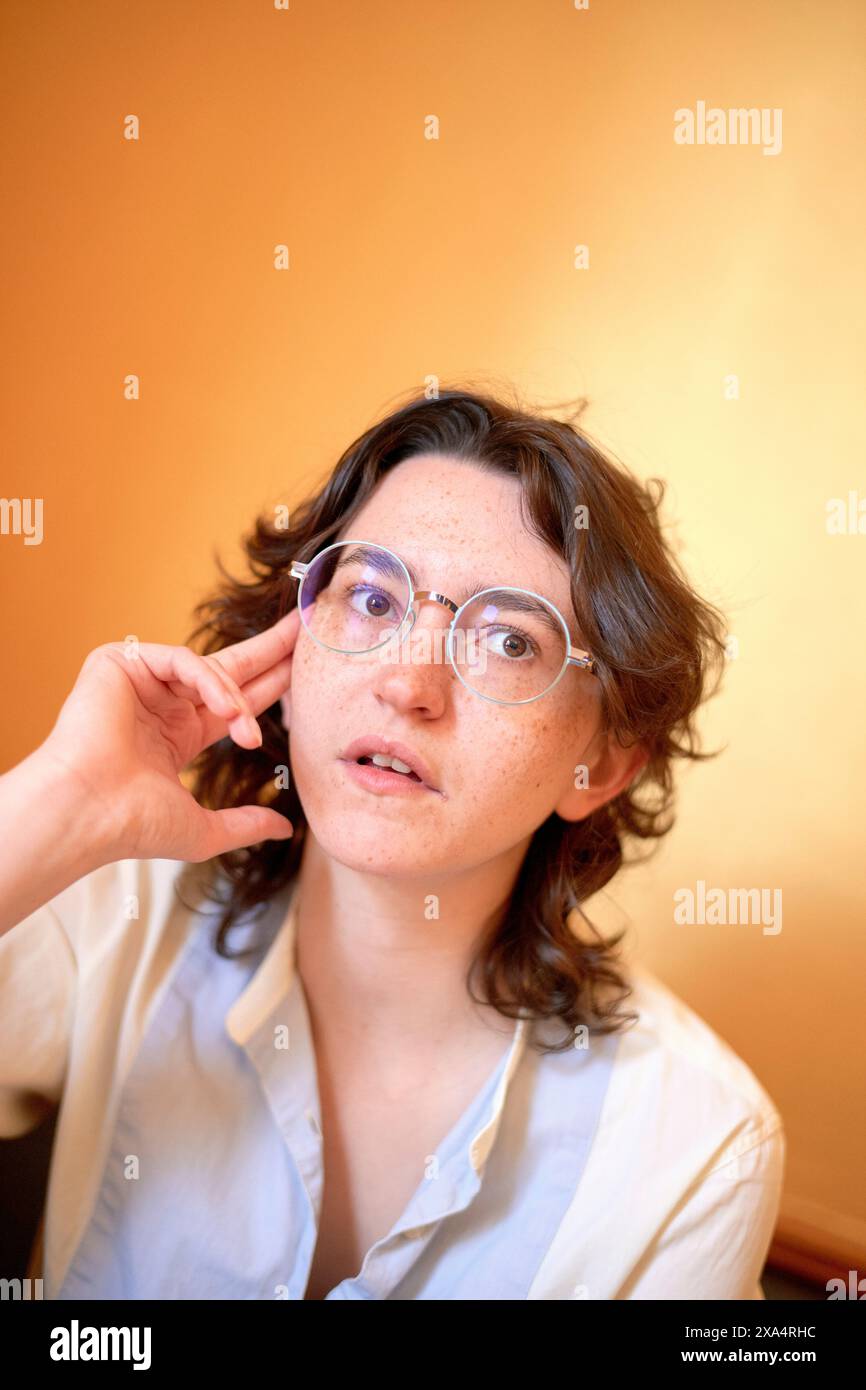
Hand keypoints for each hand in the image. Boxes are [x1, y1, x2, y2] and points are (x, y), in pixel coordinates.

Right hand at [36, 609, 300, 863]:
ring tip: (247, 733)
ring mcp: (142, 681)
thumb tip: (284, 829)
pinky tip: (226, 711)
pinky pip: (182, 660)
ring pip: (210, 667)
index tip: (307, 670)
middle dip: (270, 650)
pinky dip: (210, 682)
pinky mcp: (121, 663)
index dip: (273, 685)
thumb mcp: (203, 828)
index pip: (236, 702)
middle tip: (306, 627)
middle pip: (230, 669)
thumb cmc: (132, 825)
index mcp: (178, 735)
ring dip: (238, 699)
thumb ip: (245, 823)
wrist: (88, 814)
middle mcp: (162, 704)